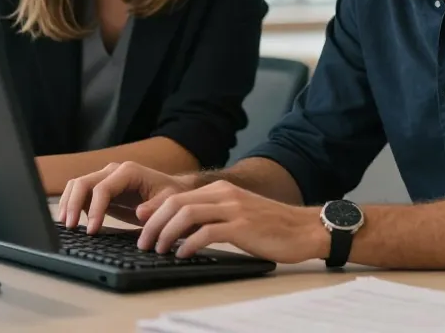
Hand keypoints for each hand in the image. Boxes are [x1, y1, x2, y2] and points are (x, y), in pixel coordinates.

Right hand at [57, 161, 189, 233]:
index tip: (92, 230)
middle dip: (74, 204)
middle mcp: (114, 171)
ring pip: (77, 185)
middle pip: (83, 182)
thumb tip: (140, 212)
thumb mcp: (170, 201)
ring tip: (65, 224)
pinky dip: (72, 204)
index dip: (95, 209)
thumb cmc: (172, 195)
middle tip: (70, 226)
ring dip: (68, 203)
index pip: (103, 188)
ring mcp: (105, 178)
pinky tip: (71, 220)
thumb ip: (156, 207)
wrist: (172, 191)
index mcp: (129, 172)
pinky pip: (80, 192)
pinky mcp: (101, 188)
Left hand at [138, 180, 328, 263]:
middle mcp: (224, 194)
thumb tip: (179, 229)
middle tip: (143, 242)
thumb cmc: (270, 226)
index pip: (177, 195)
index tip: (140, 225)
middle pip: (176, 203)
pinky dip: (189, 244)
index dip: (154, 210)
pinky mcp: (242, 227)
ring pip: (187, 215)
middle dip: (154, 223)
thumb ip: (211, 215)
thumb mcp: (237, 213)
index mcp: (220, 189)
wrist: (304, 229)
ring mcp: (233, 209)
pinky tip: (182, 254)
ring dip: (166, 233)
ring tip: (158, 249)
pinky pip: (207, 232)